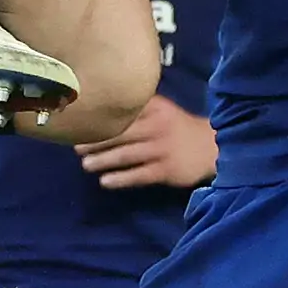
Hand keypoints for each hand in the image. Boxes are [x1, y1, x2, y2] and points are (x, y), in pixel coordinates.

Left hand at [79, 92, 216, 189]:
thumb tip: (102, 105)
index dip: (100, 117)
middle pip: (120, 134)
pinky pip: (139, 176)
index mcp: (155, 109)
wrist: (212, 147)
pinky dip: (120, 179)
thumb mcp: (162, 110)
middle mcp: (157, 127)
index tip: (80, 121)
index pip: (123, 111)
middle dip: (96, 141)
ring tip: (86, 165)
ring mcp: (161, 149)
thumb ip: (138, 106)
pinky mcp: (166, 170)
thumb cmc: (178, 127)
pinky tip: (105, 181)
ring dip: (103, 160)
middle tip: (76, 146)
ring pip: (126, 155)